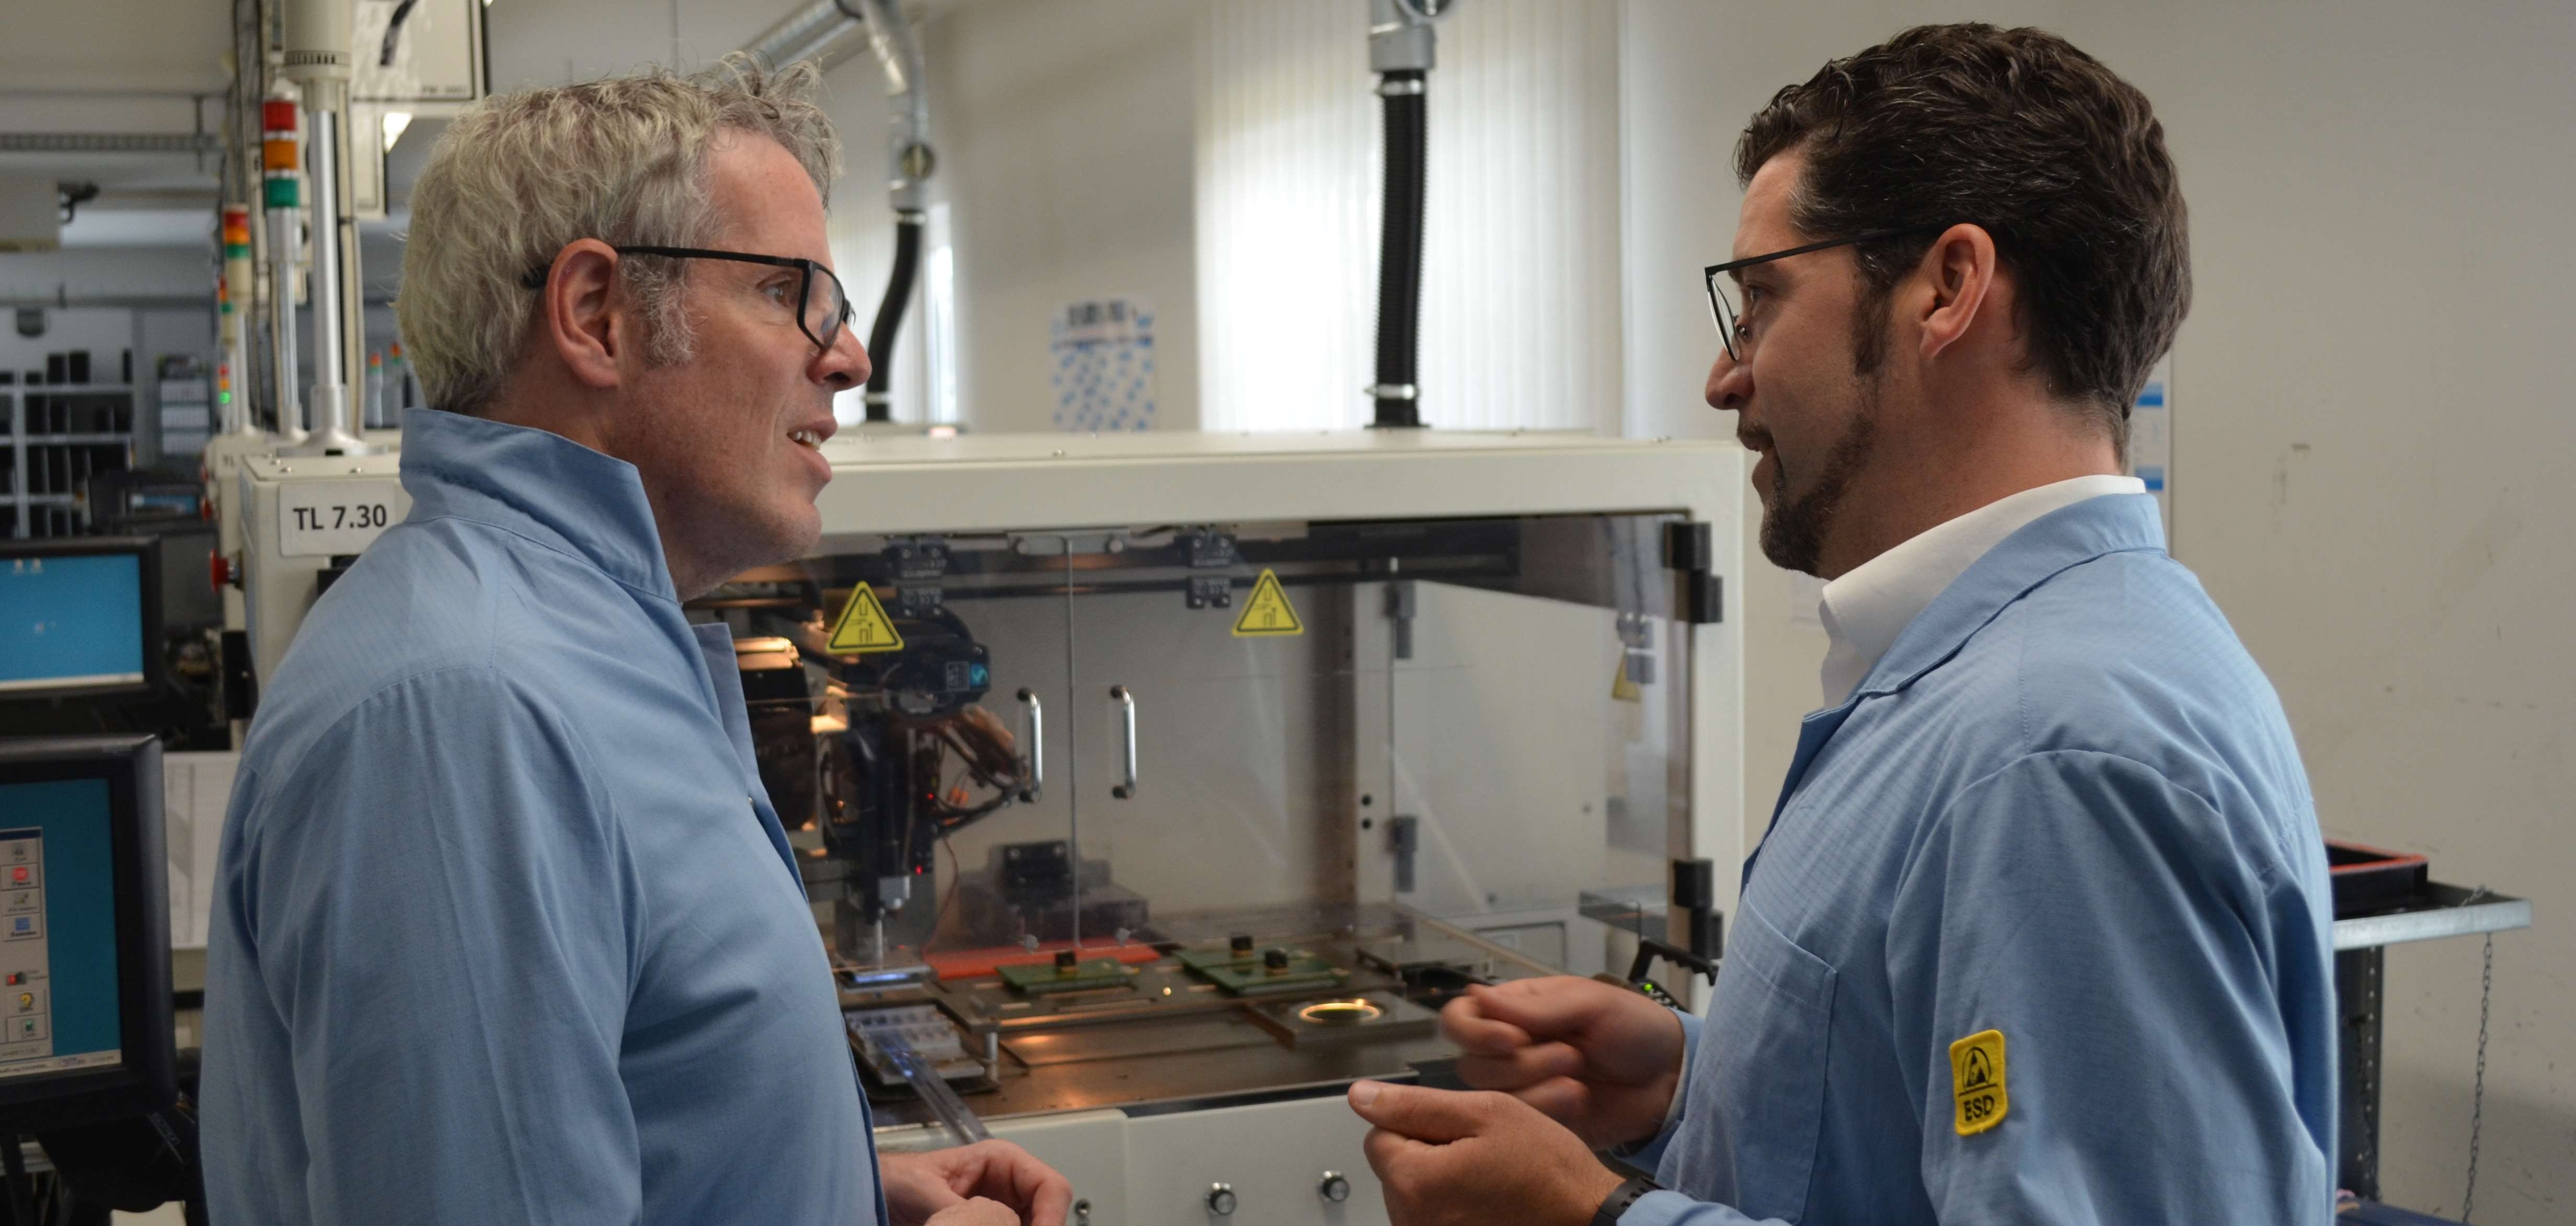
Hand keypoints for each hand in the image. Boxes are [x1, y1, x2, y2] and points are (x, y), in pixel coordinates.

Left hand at [881, 1141, 1073, 1225]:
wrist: (873, 1194)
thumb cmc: (895, 1180)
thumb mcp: (925, 1191)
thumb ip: (961, 1214)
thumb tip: (992, 1225)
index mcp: (1003, 1162)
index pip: (1051, 1188)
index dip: (1052, 1218)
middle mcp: (1010, 1188)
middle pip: (1048, 1215)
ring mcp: (1002, 1213)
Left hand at [1348, 1079, 1625, 1225]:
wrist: (1587, 1217)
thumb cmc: (1547, 1170)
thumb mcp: (1485, 1113)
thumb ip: (1416, 1104)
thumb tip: (1362, 1096)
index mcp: (1414, 1181)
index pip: (1380, 1132)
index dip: (1420, 1120)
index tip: (1460, 1128)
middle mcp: (1412, 1220)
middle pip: (1394, 1164)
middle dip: (1428, 1150)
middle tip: (1480, 1151)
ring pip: (1413, 1189)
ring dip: (1442, 1177)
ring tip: (1488, 1176)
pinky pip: (1432, 1213)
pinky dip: (1454, 1203)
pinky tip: (1487, 1199)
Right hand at [1442, 976, 1683, 1147]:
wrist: (1668, 1078)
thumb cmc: (1633, 1027)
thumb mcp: (1587, 1004)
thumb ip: (1532, 1008)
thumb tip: (1475, 994)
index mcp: (1515, 1012)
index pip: (1460, 1020)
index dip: (1475, 1032)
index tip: (1513, 1039)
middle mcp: (1510, 1050)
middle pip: (1471, 1065)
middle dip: (1523, 1063)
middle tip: (1572, 1055)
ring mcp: (1523, 1088)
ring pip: (1492, 1097)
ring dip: (1538, 1088)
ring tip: (1578, 1080)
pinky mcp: (1538, 1121)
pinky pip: (1519, 1124)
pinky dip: (1550, 1112)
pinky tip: (1579, 1102)